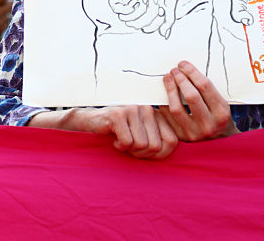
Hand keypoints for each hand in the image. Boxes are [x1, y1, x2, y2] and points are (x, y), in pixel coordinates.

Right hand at [43, 106, 178, 159]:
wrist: (91, 123)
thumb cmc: (119, 134)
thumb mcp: (143, 138)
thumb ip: (160, 142)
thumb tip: (171, 149)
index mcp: (158, 115)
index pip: (172, 142)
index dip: (158, 155)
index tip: (144, 152)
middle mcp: (148, 109)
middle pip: (156, 146)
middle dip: (141, 154)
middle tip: (129, 147)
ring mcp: (133, 110)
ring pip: (142, 145)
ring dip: (129, 150)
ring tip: (121, 141)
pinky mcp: (118, 114)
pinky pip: (127, 142)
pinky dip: (119, 146)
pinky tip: (114, 138)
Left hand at [109, 0, 179, 37]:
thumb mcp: (170, 1)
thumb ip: (168, 20)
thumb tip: (165, 35)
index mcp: (149, 7)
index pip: (147, 27)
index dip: (155, 24)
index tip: (161, 11)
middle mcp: (137, 5)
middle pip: (138, 25)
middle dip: (149, 16)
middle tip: (154, 0)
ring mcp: (127, 0)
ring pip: (128, 21)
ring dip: (140, 13)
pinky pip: (117, 10)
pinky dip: (128, 10)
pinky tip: (136, 1)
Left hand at [157, 61, 233, 140]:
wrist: (219, 143)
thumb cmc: (218, 117)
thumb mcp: (220, 104)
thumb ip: (207, 91)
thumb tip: (185, 69)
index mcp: (221, 112)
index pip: (204, 87)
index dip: (192, 72)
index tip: (183, 64)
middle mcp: (209, 124)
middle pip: (191, 96)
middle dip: (180, 79)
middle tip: (174, 70)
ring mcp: (194, 133)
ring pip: (176, 107)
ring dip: (170, 89)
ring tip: (167, 78)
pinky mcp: (181, 138)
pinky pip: (167, 117)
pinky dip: (164, 103)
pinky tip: (162, 93)